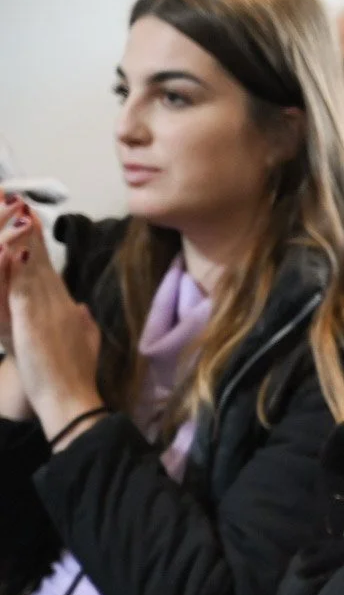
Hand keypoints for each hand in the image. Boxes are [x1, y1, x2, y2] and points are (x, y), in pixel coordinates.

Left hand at [0, 200, 103, 443]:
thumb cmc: (77, 377)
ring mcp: (46, 306)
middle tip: (14, 196)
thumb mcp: (84, 346)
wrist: (73, 398)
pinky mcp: (32, 317)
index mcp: (67, 307)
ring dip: (18, 233)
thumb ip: (83, 324)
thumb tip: (83, 310)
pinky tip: (7, 243)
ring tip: (10, 204)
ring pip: (28, 262)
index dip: (37, 240)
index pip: (48, 267)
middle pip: (38, 257)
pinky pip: (18, 283)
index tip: (29, 216)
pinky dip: (13, 262)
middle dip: (25, 226)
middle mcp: (58, 301)